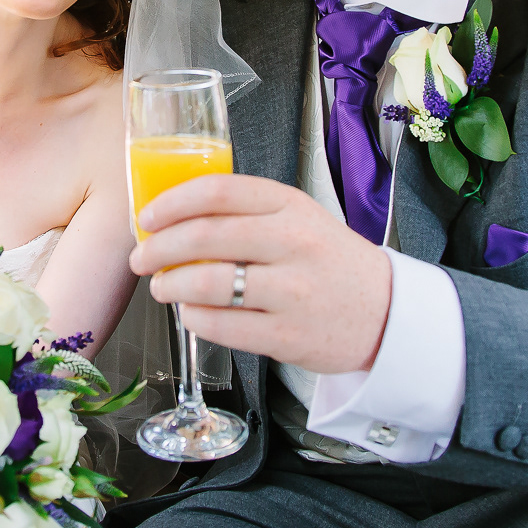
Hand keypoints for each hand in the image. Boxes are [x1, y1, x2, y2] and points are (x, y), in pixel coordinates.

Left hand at [130, 174, 391, 374]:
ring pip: (208, 282)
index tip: (147, 216)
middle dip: (158, 248)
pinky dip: (194, 318)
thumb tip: (174, 220)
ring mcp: (293, 292)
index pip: (218, 191)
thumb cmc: (330, 263)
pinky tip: (192, 313)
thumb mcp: (300, 219)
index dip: (171, 202)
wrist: (386, 312)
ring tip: (162, 287)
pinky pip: (222, 325)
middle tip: (141, 257)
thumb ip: (247, 214)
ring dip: (170, 285)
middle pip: (204, 236)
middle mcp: (293, 244)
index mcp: (291, 206)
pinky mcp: (288, 336)